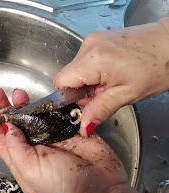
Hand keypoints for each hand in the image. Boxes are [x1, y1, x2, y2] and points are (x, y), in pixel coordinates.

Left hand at [0, 86, 127, 192]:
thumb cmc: (65, 191)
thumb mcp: (31, 172)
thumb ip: (16, 148)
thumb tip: (6, 127)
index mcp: (20, 160)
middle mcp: (33, 148)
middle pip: (13, 124)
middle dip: (4, 108)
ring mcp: (52, 138)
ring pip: (34, 116)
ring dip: (25, 104)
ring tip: (19, 92)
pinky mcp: (71, 130)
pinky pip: (57, 114)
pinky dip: (50, 105)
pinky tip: (44, 97)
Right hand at [54, 18, 168, 136]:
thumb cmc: (158, 67)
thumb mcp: (127, 95)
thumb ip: (100, 110)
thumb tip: (83, 126)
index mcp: (93, 60)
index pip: (61, 82)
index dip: (70, 96)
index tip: (86, 101)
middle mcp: (88, 45)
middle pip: (68, 75)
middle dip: (82, 90)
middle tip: (105, 93)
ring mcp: (92, 39)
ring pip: (76, 69)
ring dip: (89, 80)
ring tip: (112, 82)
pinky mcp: (98, 38)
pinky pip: (84, 61)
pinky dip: (94, 71)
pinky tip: (112, 73)